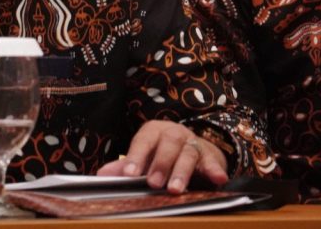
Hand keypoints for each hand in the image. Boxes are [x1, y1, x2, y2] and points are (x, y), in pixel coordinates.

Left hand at [97, 121, 227, 193]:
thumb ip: (126, 166)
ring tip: (176, 189)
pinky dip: (214, 170)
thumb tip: (102, 175)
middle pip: (168, 144)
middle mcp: (174, 133)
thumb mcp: (144, 157)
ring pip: (188, 154)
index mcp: (153, 131)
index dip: (136, 156)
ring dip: (181, 172)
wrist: (193, 150)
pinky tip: (218, 179)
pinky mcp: (210, 156)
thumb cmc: (162, 153)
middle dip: (160, 164)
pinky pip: (212, 162)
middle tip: (153, 183)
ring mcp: (192, 143)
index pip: (143, 141)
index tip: (130, 174)